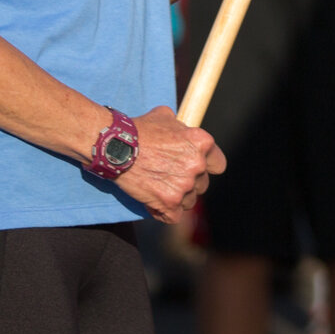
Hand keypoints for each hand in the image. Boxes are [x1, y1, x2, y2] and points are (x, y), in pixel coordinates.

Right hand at [119, 105, 224, 222]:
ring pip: (189, 201)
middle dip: (189, 183)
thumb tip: (182, 128)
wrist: (116, 147)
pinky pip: (173, 216)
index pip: (218, 164)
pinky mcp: (169, 203)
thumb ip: (180, 127)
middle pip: (202, 184)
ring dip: (177, 198)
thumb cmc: (139, 130)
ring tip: (159, 189)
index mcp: (202, 143)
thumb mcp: (165, 117)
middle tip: (169, 178)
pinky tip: (154, 204)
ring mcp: (184, 186)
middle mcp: (198, 165)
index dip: (206, 167)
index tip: (195, 169)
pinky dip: (164, 213)